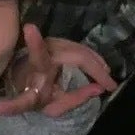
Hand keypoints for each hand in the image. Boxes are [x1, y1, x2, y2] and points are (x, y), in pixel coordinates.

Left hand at [0, 24, 117, 116]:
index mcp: (37, 68)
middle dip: (95, 67)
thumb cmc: (36, 96)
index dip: (34, 42)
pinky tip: (98, 63)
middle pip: (76, 53)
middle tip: (109, 83)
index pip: (37, 55)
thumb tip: (99, 89)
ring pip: (78, 48)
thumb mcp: (52, 106)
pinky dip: (90, 56)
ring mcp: (50, 42)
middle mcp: (43, 51)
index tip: (29, 27)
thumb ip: (75, 99)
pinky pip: (77, 46)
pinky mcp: (55, 40)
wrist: (24, 84)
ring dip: (95, 60)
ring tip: (106, 74)